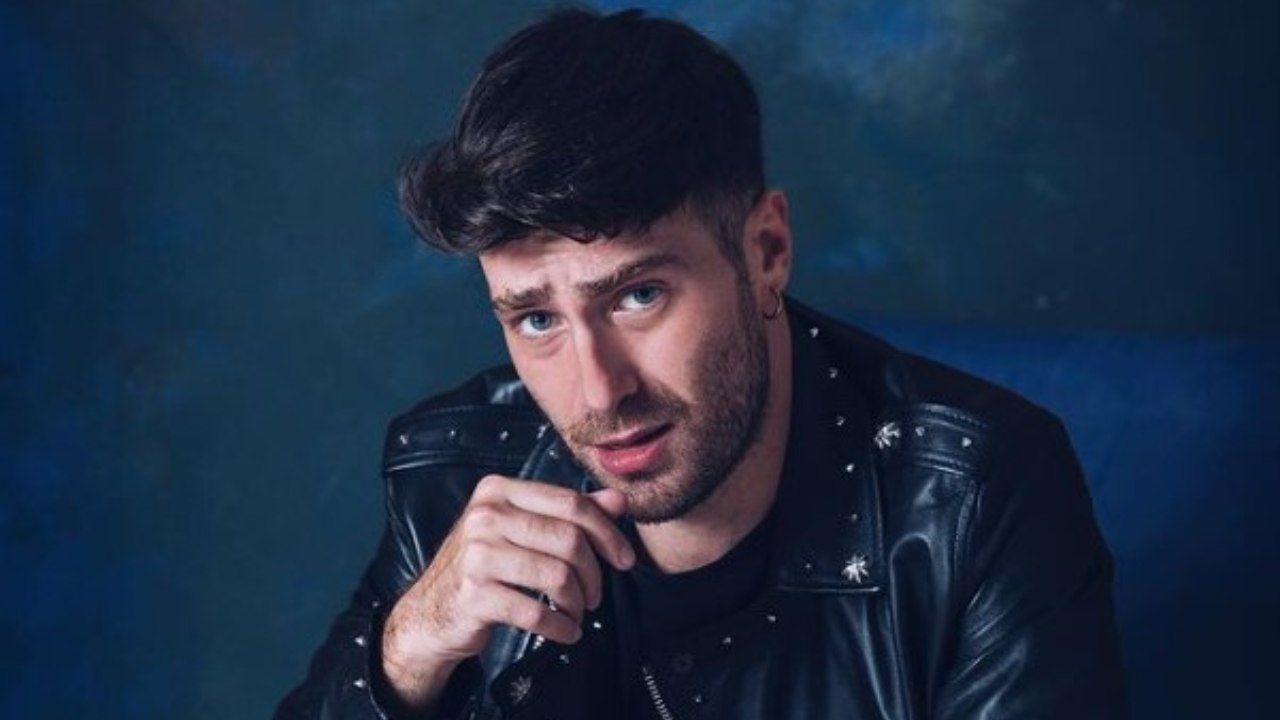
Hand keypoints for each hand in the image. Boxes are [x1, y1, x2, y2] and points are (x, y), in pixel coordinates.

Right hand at [380, 474, 634, 708]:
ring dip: (577, 603)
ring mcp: (476, 554)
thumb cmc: (485, 566)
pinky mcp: (473, 595)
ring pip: (557, 575)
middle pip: (569, 539)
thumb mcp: (522, 530)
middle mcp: (485, 516)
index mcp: (499, 491)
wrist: (431, 610)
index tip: (625, 559)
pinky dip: (560, 627)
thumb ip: (568, 513)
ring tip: (576, 613)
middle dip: (595, 574)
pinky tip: (565, 631)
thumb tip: (618, 500)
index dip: (607, 532)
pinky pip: (536, 611)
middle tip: (596, 595)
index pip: (570, 503)